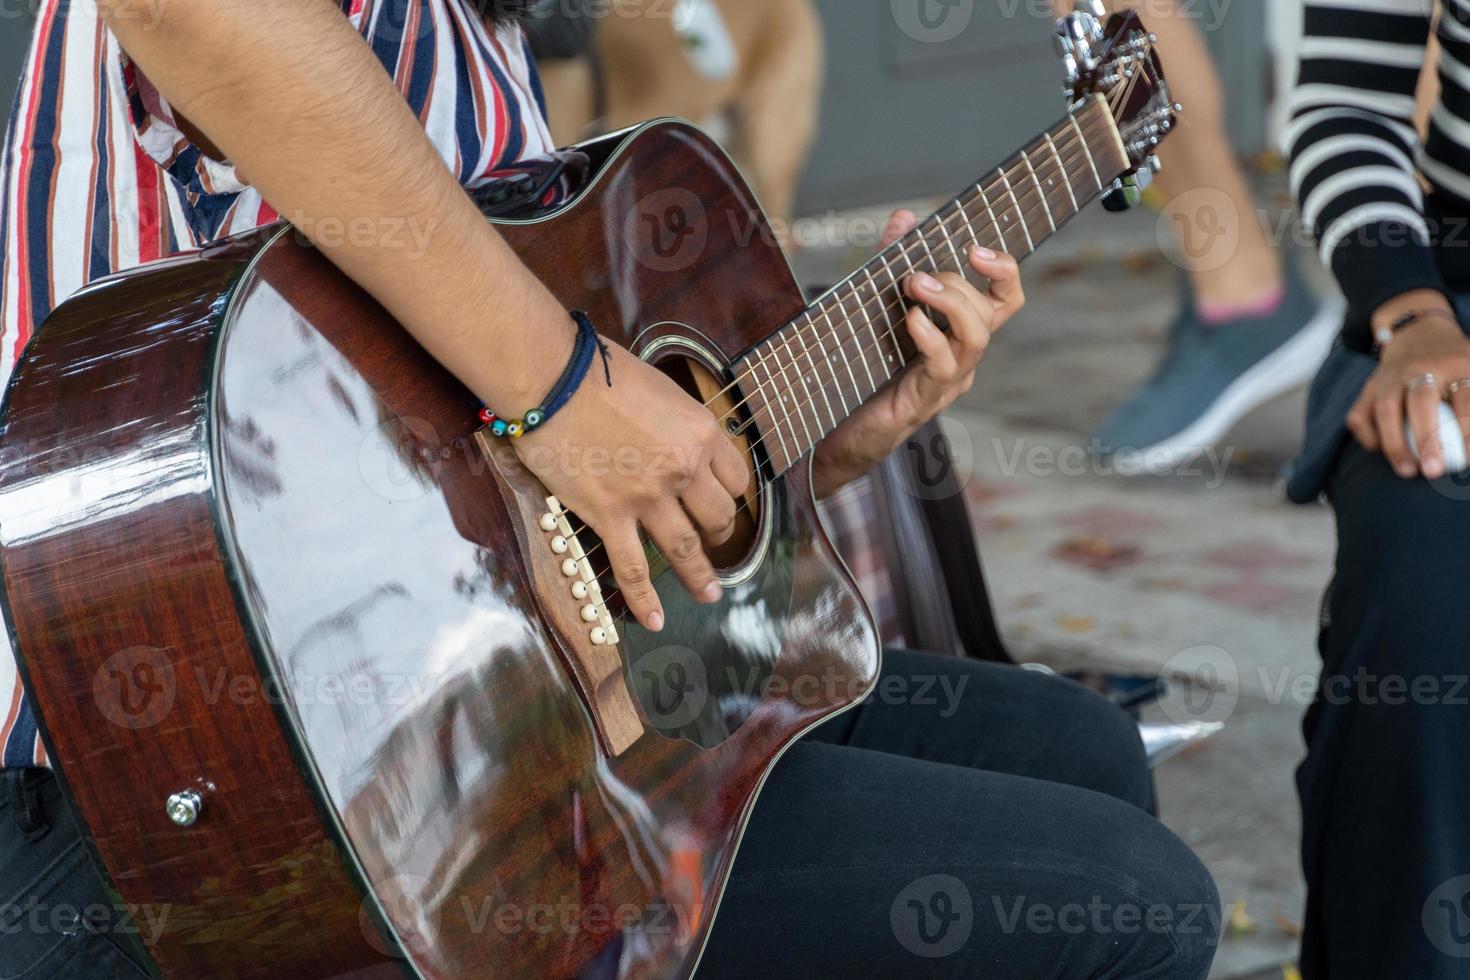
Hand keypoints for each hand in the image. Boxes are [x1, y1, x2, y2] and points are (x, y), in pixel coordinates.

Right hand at [513, 340, 748, 631]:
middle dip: (721, 533)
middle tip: (716, 541)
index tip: (724, 500)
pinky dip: (645, 598)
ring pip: (686, 548)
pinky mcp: (610, 516)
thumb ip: (676, 421)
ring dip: (700, 575)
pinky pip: (634, 568)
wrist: (552, 379)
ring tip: (709, 593)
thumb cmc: (599, 371)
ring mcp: (648, 497)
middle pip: (718, 516)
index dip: (731, 492)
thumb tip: (673, 436)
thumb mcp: (660, 388)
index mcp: (701, 433)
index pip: (736, 477)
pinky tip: (655, 618)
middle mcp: (683, 470)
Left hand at [811, 210, 1023, 497]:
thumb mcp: (875, 304)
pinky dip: (929, 336)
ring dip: (951, 303)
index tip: (977, 248)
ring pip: (976, 336)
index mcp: (957, 333)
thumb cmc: (860, 366)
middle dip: (957, 283)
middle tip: (916, 275)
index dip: (1003, 270)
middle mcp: (961, 357)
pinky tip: (909, 320)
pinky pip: (943, 365)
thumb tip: (904, 217)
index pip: (1004, 298)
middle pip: (990, 312)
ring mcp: (946, 381)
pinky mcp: (924, 400)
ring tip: (915, 285)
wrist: (833, 429)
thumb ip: (891, 262)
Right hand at [1348, 290, 1469, 478]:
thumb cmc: (1454, 364)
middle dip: (1426, 439)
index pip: (1465, 398)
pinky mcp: (1367, 388)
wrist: (1417, 332)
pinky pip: (1360, 415)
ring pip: (1386, 409)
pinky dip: (1369, 437)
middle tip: (1433, 471)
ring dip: (1394, 444)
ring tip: (1407, 471)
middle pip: (1421, 401)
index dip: (1469, 430)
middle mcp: (1421, 368)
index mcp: (1456, 365)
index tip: (1469, 458)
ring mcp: (1389, 377)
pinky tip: (1382, 451)